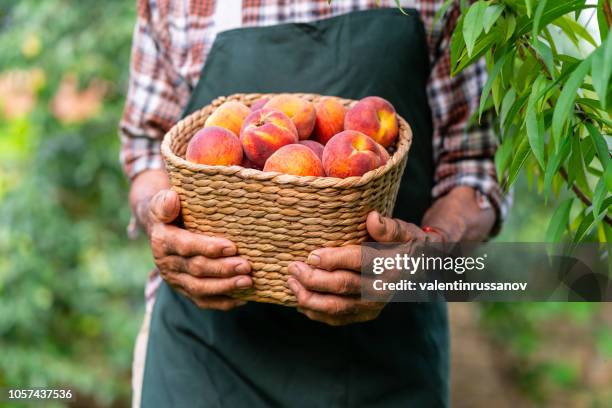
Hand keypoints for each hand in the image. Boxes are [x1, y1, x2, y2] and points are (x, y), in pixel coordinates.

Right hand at [144, 189, 252, 309]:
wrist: (162, 229)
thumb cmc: (171, 212)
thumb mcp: (163, 203)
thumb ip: (166, 202)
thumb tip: (172, 198)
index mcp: (163, 241)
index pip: (186, 246)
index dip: (208, 248)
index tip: (232, 247)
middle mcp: (166, 264)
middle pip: (196, 269)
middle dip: (223, 269)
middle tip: (246, 266)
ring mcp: (175, 280)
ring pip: (200, 288)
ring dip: (225, 286)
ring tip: (248, 281)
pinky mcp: (184, 290)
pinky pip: (203, 301)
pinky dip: (223, 302)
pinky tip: (243, 298)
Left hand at [287, 211, 438, 325]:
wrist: (419, 269)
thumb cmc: (406, 244)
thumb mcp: (405, 231)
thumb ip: (388, 227)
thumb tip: (372, 218)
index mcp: (391, 266)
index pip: (359, 262)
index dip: (334, 259)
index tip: (311, 255)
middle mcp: (382, 290)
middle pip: (343, 286)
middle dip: (314, 279)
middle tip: (293, 267)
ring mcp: (373, 306)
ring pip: (337, 307)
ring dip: (310, 298)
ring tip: (291, 283)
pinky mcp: (364, 315)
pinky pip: (337, 318)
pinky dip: (316, 313)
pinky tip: (299, 301)